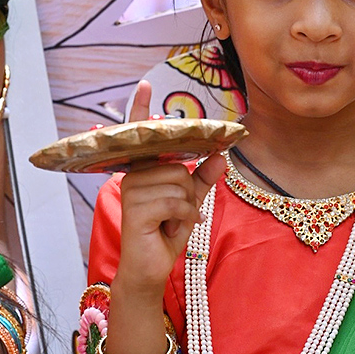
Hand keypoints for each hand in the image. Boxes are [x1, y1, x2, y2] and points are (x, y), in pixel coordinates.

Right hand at [114, 82, 225, 300]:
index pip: (140, 136)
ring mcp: (132, 190)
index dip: (141, 109)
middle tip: (176, 214)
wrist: (149, 270)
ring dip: (186, 208)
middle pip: (178, 166)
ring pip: (180, 182)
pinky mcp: (137, 208)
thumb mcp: (190, 203)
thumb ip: (203, 179)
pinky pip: (177, 201)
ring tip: (170, 223)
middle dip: (188, 193)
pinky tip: (170, 230)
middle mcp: (132, 176)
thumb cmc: (165, 235)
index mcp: (142, 171)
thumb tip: (222, 155)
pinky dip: (184, 218)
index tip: (145, 83)